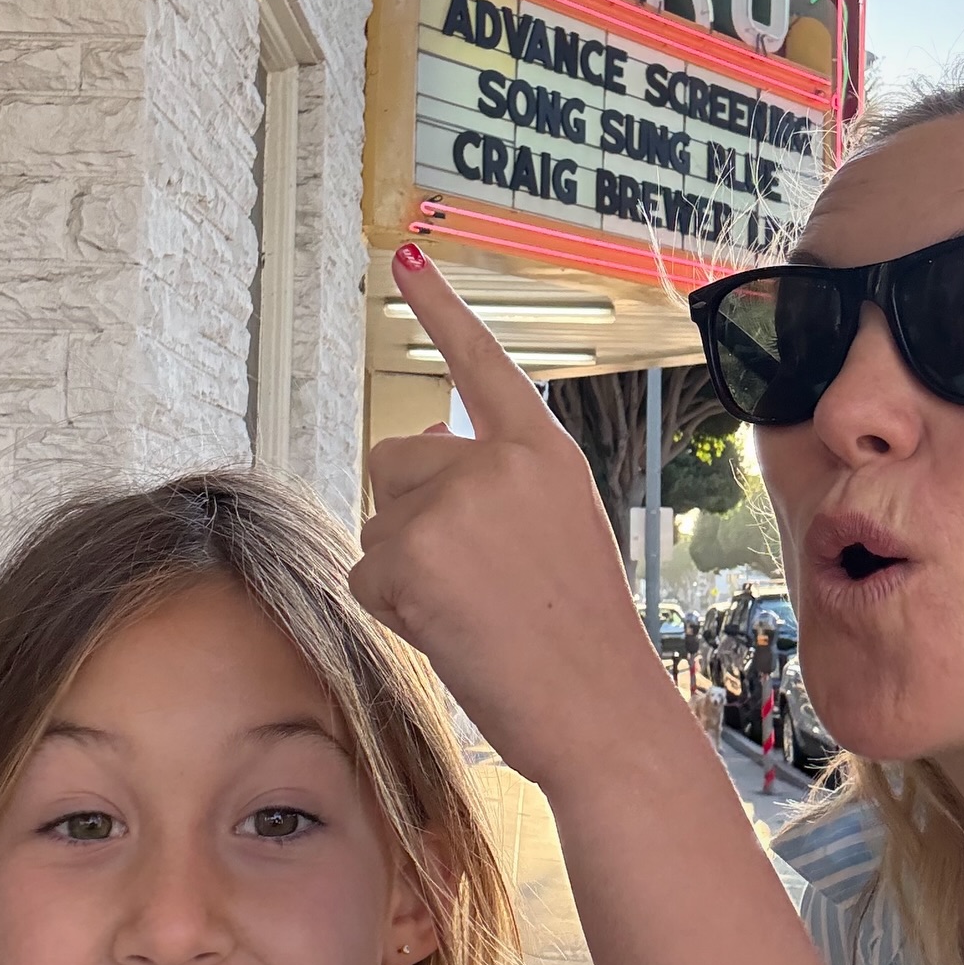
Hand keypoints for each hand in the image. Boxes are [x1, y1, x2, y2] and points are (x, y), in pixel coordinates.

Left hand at [351, 247, 680, 788]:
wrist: (600, 709)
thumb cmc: (580, 633)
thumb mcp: (557, 528)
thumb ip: (494, 482)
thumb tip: (412, 444)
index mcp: (542, 449)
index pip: (480, 362)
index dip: (439, 307)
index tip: (404, 255)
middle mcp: (494, 462)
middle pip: (395, 457)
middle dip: (410, 512)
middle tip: (470, 577)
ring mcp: (451, 506)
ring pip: (378, 522)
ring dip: (404, 568)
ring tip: (472, 611)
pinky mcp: (411, 558)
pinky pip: (364, 574)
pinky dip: (391, 610)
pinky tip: (449, 632)